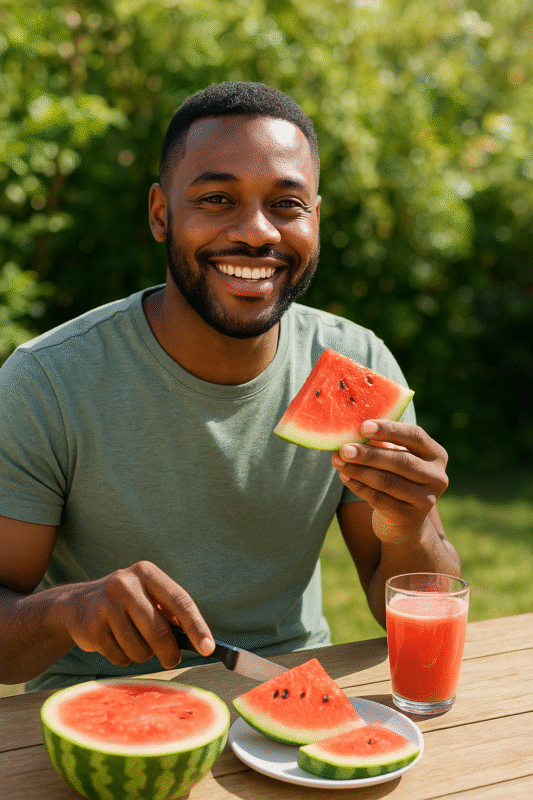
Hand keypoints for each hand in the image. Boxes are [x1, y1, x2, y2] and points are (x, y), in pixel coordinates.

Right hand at [56, 561, 214, 668]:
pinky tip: (113, 643)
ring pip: (140, 649)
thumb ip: (170, 613)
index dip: (197, 627)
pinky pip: (119, 657)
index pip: (180, 601)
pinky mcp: (91, 626)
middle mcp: (126, 584)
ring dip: (141, 655)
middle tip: (171, 659)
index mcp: (146, 572)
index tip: (209, 648)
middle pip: (160, 631)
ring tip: (132, 641)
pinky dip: (122, 658)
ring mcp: (106, 604)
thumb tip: (200, 641)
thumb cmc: (125, 604)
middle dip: (169, 652)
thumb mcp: (146, 596)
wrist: (75, 604)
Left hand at [331, 420, 448, 543]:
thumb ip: (380, 443)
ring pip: (388, 482)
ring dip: (359, 470)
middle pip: (401, 461)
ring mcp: (426, 500)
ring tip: (338, 461)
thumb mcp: (394, 457)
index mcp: (436, 455)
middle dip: (369, 454)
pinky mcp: (410, 518)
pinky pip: (379, 499)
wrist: (403, 521)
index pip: (415, 436)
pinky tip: (344, 476)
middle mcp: (437, 477)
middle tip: (344, 448)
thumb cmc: (396, 478)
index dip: (389, 430)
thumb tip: (352, 429)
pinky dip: (359, 486)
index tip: (363, 426)